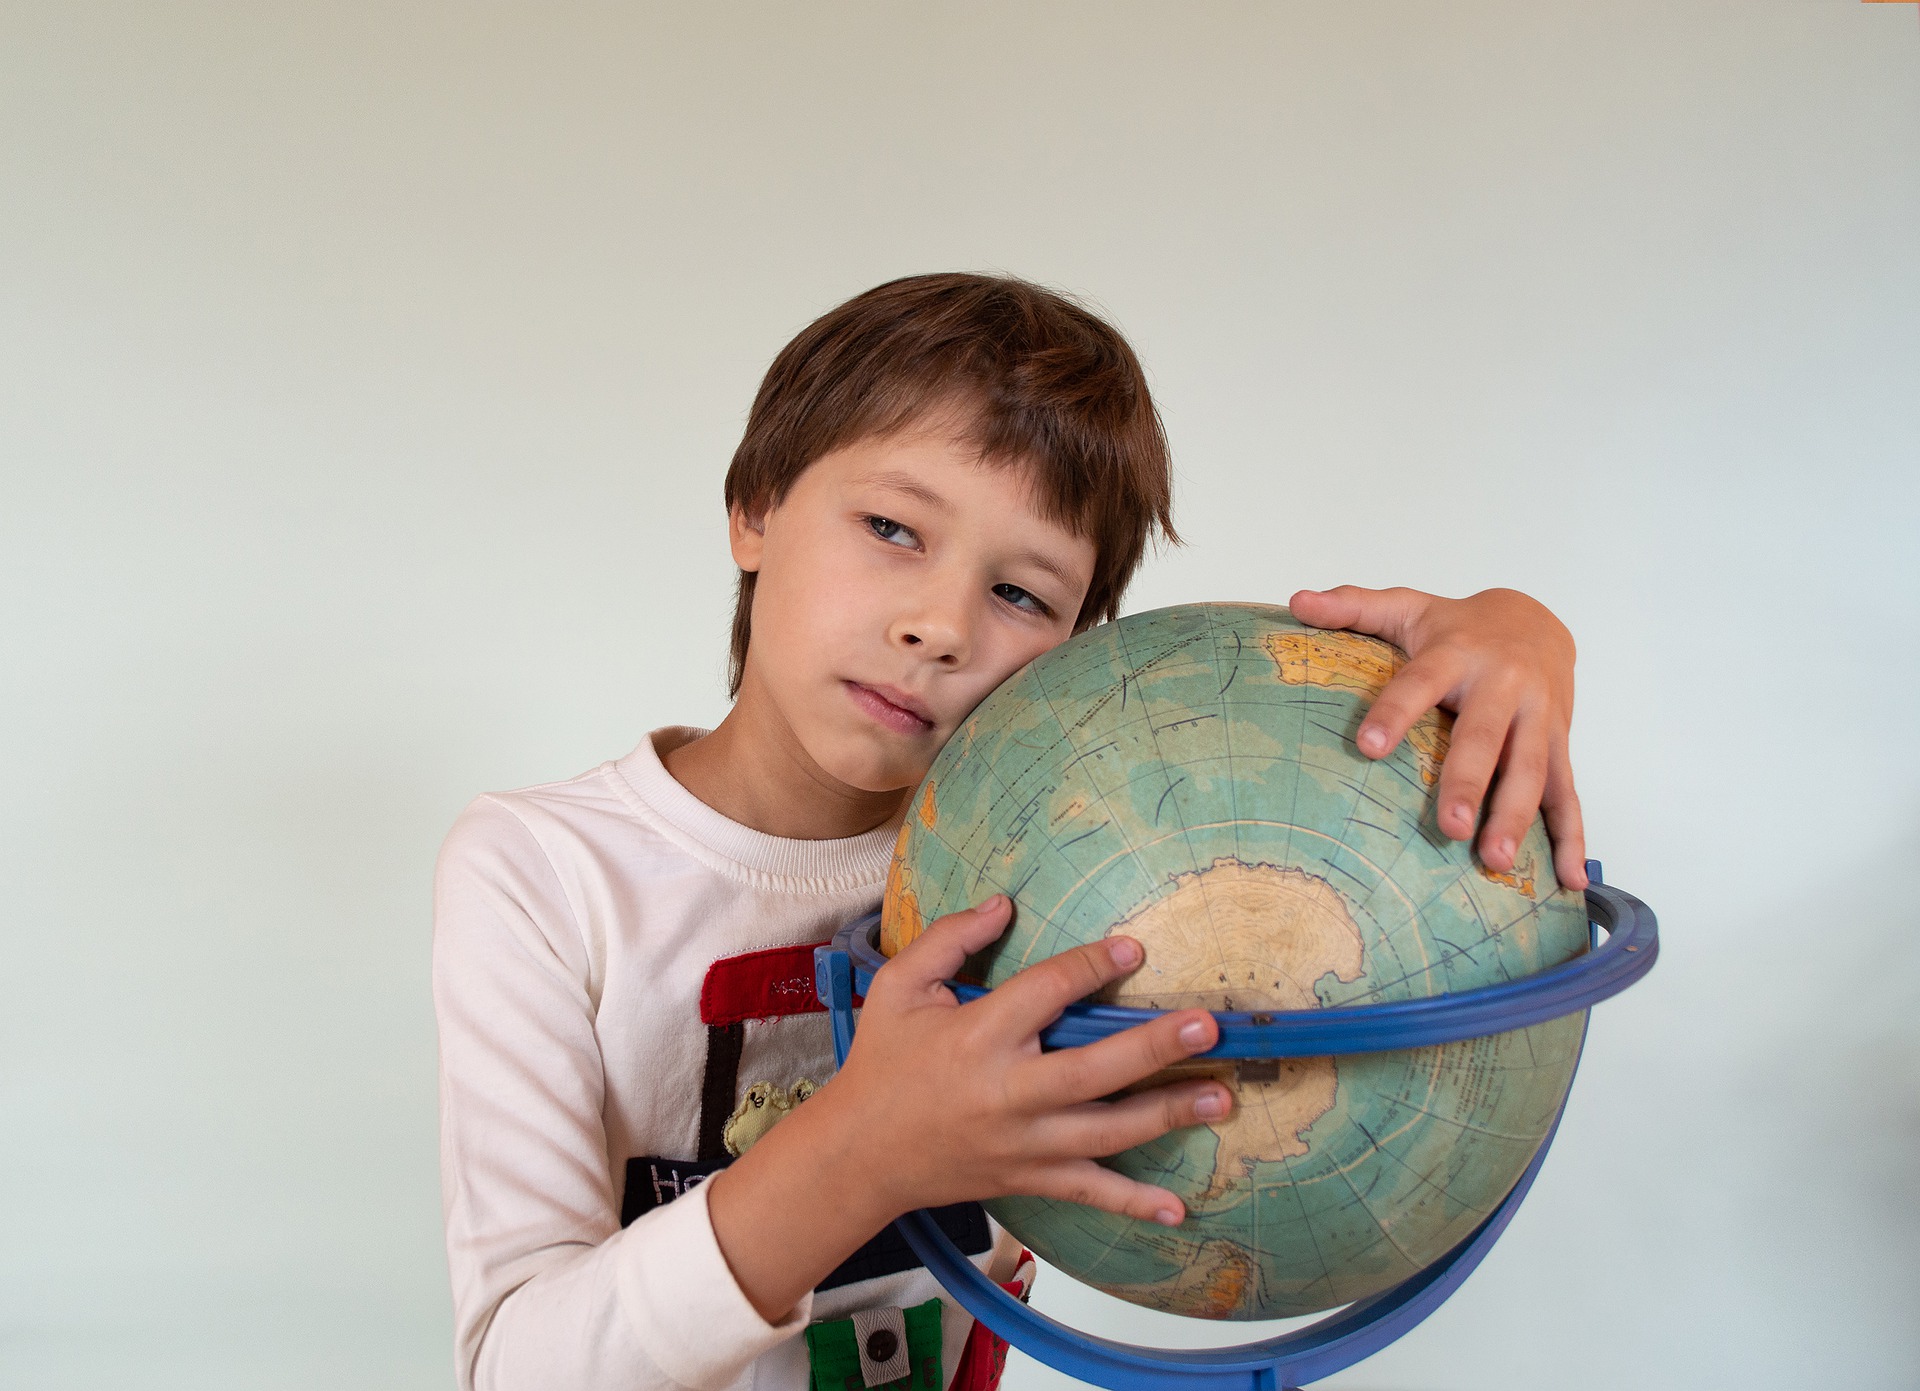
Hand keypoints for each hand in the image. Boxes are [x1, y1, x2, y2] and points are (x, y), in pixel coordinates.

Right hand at [835, 895, 1228, 1224]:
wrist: (860, 1153)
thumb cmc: (883, 1063)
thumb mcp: (899, 987)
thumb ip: (950, 939)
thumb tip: (1004, 904)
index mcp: (979, 1036)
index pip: (1047, 992)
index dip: (1092, 966)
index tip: (1133, 948)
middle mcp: (1007, 1092)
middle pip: (1093, 1070)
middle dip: (1154, 1046)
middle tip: (1208, 1026)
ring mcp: (1022, 1143)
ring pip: (1106, 1131)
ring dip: (1167, 1114)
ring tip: (1222, 1096)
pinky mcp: (1028, 1178)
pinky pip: (1088, 1192)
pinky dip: (1134, 1202)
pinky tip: (1178, 1205)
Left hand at [1289, 585, 1586, 890]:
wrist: (1538, 621)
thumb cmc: (1460, 627)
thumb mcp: (1407, 608)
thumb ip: (1353, 607)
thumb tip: (1297, 601)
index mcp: (1457, 653)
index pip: (1420, 682)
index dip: (1395, 711)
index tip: (1367, 746)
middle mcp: (1504, 685)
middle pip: (1485, 737)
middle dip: (1468, 782)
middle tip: (1447, 826)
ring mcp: (1539, 718)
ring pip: (1531, 770)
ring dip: (1515, 817)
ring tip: (1494, 860)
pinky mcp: (1561, 745)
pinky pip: (1568, 794)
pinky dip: (1573, 838)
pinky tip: (1568, 878)